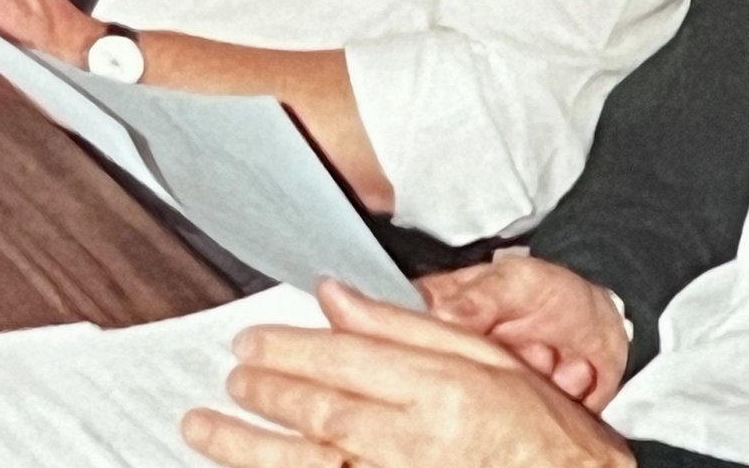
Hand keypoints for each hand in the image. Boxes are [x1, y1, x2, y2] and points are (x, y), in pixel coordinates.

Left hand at [181, 280, 635, 467]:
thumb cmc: (542, 432)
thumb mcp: (487, 360)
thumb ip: (407, 326)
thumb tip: (340, 297)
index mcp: (439, 391)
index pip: (345, 361)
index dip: (289, 348)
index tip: (251, 338)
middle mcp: (412, 442)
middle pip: (320, 413)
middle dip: (265, 391)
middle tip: (230, 374)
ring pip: (308, 464)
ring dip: (248, 447)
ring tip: (205, 427)